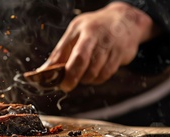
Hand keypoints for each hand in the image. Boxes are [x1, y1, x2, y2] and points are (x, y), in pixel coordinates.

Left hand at [38, 2, 155, 91]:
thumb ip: (60, 52)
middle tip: (67, 85)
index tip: (60, 83)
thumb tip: (44, 71)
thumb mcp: (75, 32)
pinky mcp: (121, 57)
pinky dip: (96, 79)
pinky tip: (93, 73)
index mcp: (87, 31)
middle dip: (74, 78)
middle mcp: (102, 39)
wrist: (125, 20)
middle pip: (88, 66)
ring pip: (97, 73)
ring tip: (81, 73)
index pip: (78, 56)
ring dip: (85, 79)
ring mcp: (113, 48)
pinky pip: (106, 75)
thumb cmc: (95, 26)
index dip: (68, 73)